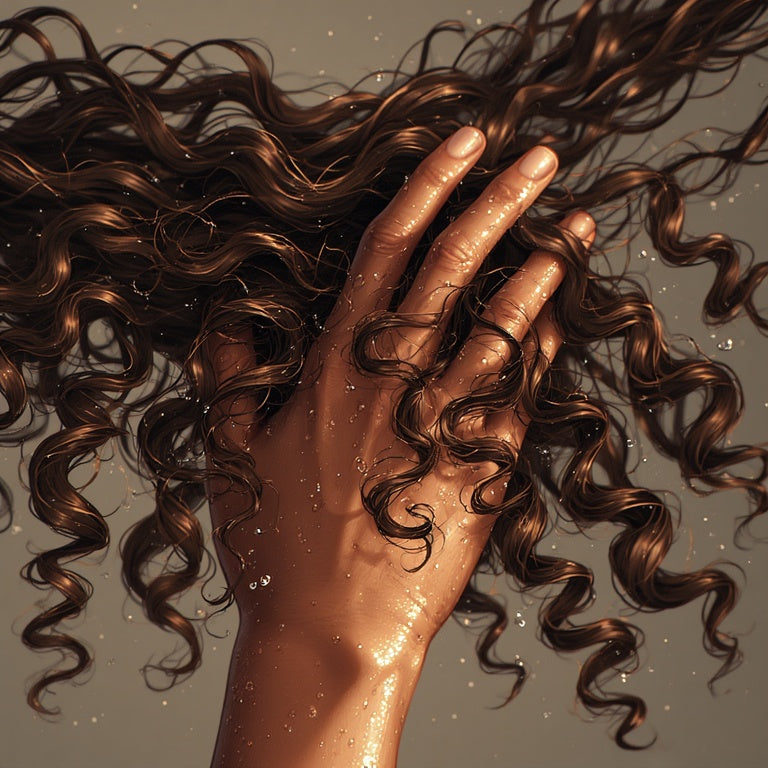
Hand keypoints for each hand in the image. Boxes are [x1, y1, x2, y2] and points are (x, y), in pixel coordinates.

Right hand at [205, 127, 593, 765]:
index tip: (460, 143)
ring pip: (500, 327)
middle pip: (451, 270)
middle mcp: (392, 384)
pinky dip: (545, 351)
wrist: (330, 631)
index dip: (424, 189)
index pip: (385, 253)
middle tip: (540, 156)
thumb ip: (231, 378)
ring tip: (576, 224)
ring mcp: (440, 426)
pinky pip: (520, 398)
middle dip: (497, 203)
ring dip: (541, 270)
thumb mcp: (233, 457)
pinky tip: (565, 316)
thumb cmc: (276, 547)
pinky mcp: (477, 472)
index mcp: (334, 370)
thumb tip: (225, 319)